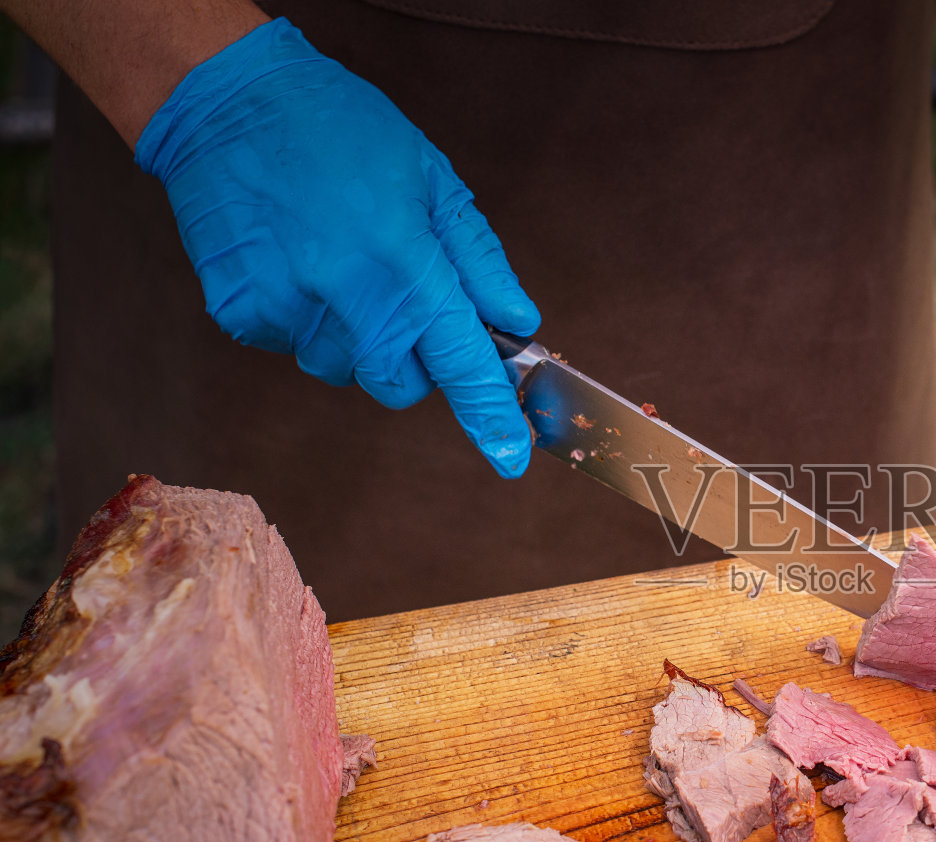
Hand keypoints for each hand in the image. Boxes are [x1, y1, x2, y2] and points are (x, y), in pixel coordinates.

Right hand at [135, 18, 537, 476]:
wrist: (228, 100)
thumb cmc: (341, 129)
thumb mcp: (432, 180)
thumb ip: (479, 261)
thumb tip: (518, 321)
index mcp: (404, 263)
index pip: (460, 362)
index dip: (489, 414)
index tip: (511, 457)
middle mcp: (346, 297)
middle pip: (399, 385)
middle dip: (414, 361)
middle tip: (403, 298)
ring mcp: (287, 310)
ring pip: (344, 369)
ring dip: (355, 337)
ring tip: (339, 262)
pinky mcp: (240, 314)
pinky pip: (292, 345)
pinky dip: (306, 319)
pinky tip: (297, 261)